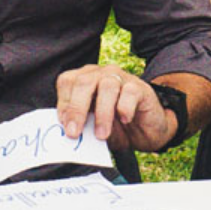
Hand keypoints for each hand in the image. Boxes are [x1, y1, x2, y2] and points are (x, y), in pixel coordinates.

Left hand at [56, 64, 177, 151]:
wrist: (147, 131)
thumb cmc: (116, 126)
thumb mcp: (93, 127)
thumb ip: (80, 125)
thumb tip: (66, 133)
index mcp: (85, 80)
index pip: (68, 82)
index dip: (63, 103)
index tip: (63, 125)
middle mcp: (102, 75)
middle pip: (84, 82)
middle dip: (76, 108)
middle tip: (74, 132)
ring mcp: (122, 78)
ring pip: (107, 86)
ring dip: (102, 113)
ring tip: (101, 135)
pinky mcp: (140, 88)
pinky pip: (130, 92)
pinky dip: (125, 108)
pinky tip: (124, 120)